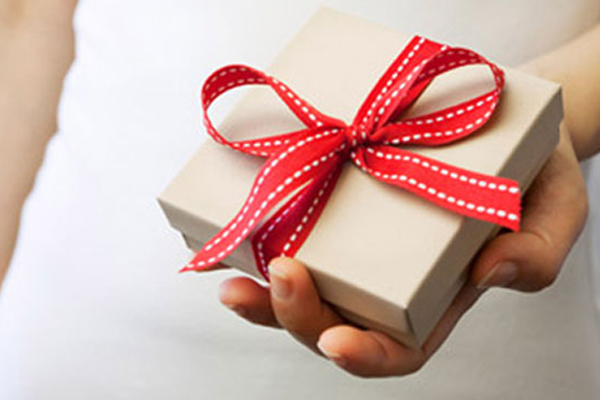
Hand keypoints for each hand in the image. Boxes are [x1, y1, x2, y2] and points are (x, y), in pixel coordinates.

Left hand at [206, 124, 586, 376]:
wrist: (498, 118)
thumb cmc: (532, 174)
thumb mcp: (555, 212)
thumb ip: (538, 253)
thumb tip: (493, 273)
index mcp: (435, 296)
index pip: (397, 348)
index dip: (365, 356)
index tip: (337, 342)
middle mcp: (386, 276)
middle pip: (332, 320)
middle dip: (297, 315)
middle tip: (282, 276)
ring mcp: (355, 240)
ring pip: (300, 283)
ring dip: (262, 288)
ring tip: (232, 274)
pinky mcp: (335, 199)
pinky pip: (292, 226)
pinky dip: (259, 234)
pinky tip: (237, 223)